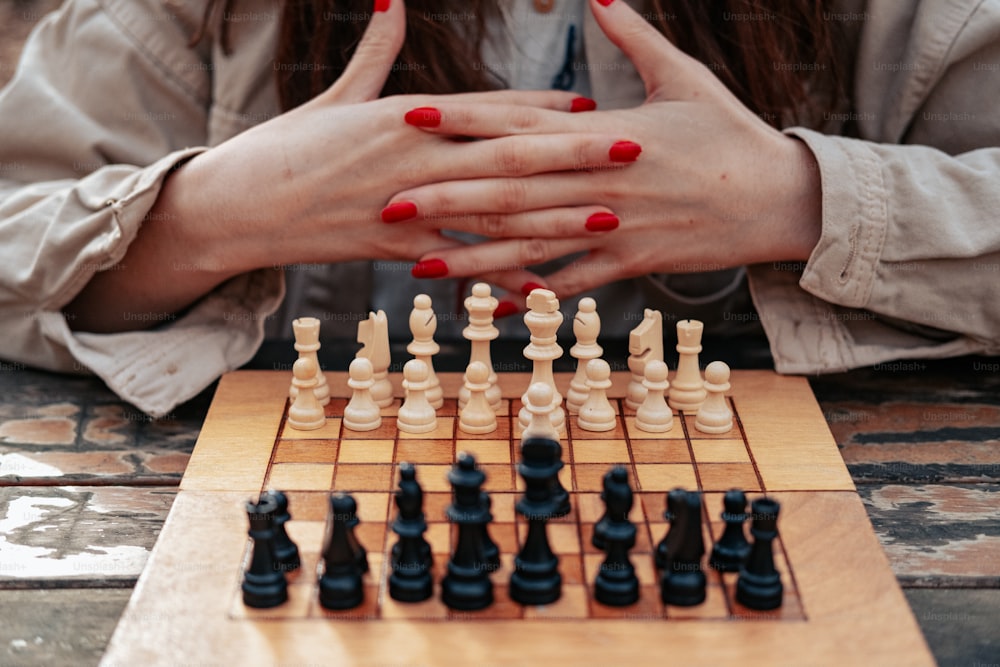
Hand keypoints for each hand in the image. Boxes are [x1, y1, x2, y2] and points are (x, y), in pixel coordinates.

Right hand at [67, 0, 601, 331]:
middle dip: (574, 153)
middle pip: (509, 155)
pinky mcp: (394, 247)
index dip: (543, 107)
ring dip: (555, 215)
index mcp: (405, 115)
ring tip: (607, 217)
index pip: (486, 108)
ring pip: (495, 210)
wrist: (234, 205)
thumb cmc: (284, 148)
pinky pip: (458, 264)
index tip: (591, 103)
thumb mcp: (336, 99)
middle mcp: (416, 156)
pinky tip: (543, 287)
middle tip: (632, 148)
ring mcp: (408, 204)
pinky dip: (500, 275)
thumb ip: (375, 53)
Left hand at [386, 0, 821, 298]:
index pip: (520, 126)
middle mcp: (601, 185)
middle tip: (387, 202)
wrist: (781, 199)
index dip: (463, 122)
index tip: (410, 118)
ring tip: (420, 263)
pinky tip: (491, 305)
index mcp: (607, 134)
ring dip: (473, 255)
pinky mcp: (630, 263)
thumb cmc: (732, 133)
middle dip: (445, 197)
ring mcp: (614, 229)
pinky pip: (573, 281)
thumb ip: (634, 37)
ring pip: (531, 245)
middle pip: (510, 191)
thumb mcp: (686, 76)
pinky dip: (533, 293)